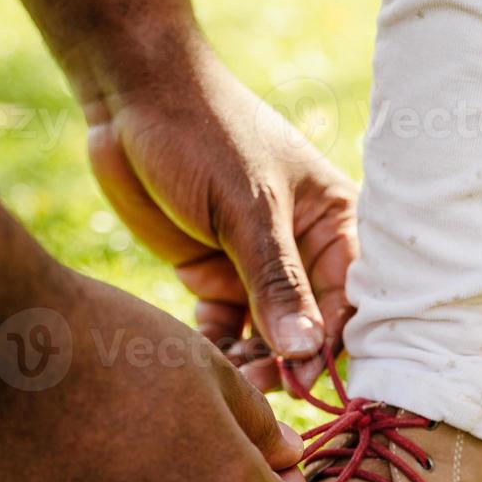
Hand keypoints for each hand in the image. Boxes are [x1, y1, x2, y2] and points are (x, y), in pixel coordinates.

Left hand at [86, 54, 356, 390]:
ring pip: (268, 336)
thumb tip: (308, 353)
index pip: (350, 299)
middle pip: (310, 327)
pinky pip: (226, 329)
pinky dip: (218, 348)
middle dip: (288, 359)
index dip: (330, 342)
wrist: (131, 97)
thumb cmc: (204, 134)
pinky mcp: (214, 274)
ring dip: (252, 361)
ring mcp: (257, 266)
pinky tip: (205, 359)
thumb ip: (277, 282)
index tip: (302, 378)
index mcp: (334, 222)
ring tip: (230, 378)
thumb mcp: (247, 208)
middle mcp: (303, 250)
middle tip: (259, 384)